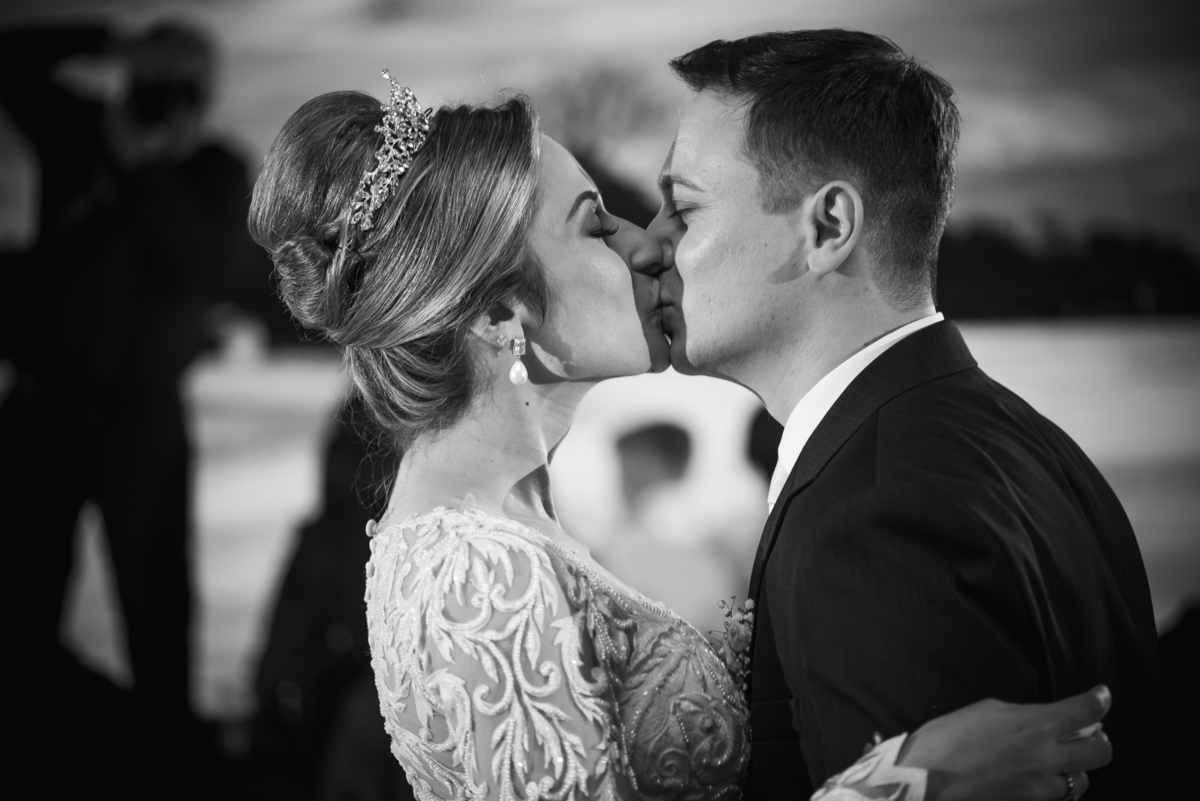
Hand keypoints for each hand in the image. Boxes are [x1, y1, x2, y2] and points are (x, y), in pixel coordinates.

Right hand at [898, 685, 1112, 800]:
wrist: (926, 779)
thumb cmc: (947, 738)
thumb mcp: (985, 710)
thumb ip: (1020, 714)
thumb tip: (1038, 718)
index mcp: (1035, 725)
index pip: (1087, 711)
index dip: (1100, 700)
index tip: (1101, 695)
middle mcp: (1046, 757)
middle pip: (1101, 751)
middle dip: (1099, 739)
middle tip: (1087, 732)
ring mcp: (1040, 786)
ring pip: (1082, 780)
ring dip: (1076, 767)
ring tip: (1060, 760)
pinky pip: (1056, 797)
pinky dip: (1055, 787)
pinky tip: (1039, 778)